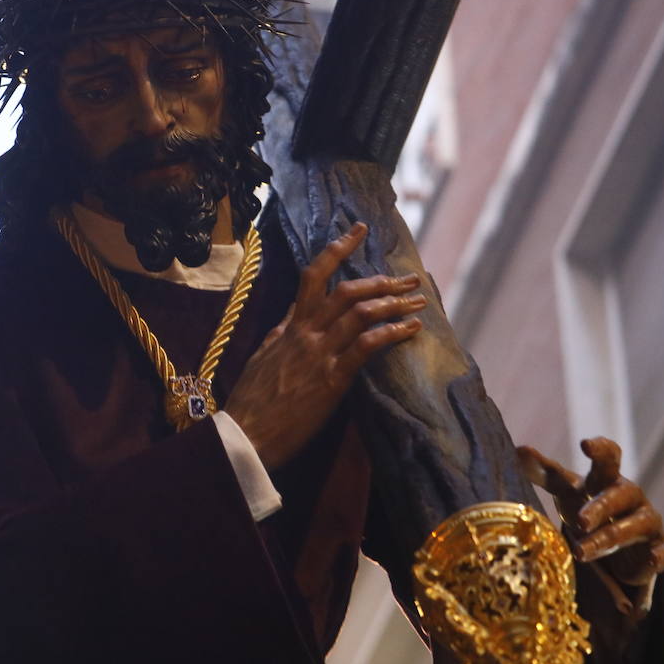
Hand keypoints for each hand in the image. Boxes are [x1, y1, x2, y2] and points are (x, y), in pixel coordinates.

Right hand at [226, 223, 425, 469]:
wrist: (246, 433)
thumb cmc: (253, 400)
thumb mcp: (264, 354)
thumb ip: (282, 330)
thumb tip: (293, 311)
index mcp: (290, 326)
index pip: (314, 276)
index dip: (337, 249)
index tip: (358, 230)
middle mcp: (305, 332)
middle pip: (347, 290)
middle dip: (381, 281)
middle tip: (408, 279)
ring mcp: (319, 354)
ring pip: (360, 313)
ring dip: (393, 304)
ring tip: (418, 302)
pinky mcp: (332, 379)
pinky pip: (367, 347)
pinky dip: (392, 333)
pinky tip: (411, 329)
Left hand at [518, 437, 663, 617]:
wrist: (615, 545)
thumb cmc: (588, 507)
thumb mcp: (566, 491)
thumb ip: (545, 472)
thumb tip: (518, 449)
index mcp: (607, 478)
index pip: (610, 456)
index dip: (601, 449)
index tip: (585, 445)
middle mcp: (630, 495)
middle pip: (619, 494)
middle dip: (601, 507)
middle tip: (579, 521)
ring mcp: (648, 521)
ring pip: (638, 524)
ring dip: (613, 537)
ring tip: (581, 552)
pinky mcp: (660, 548)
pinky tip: (652, 560)